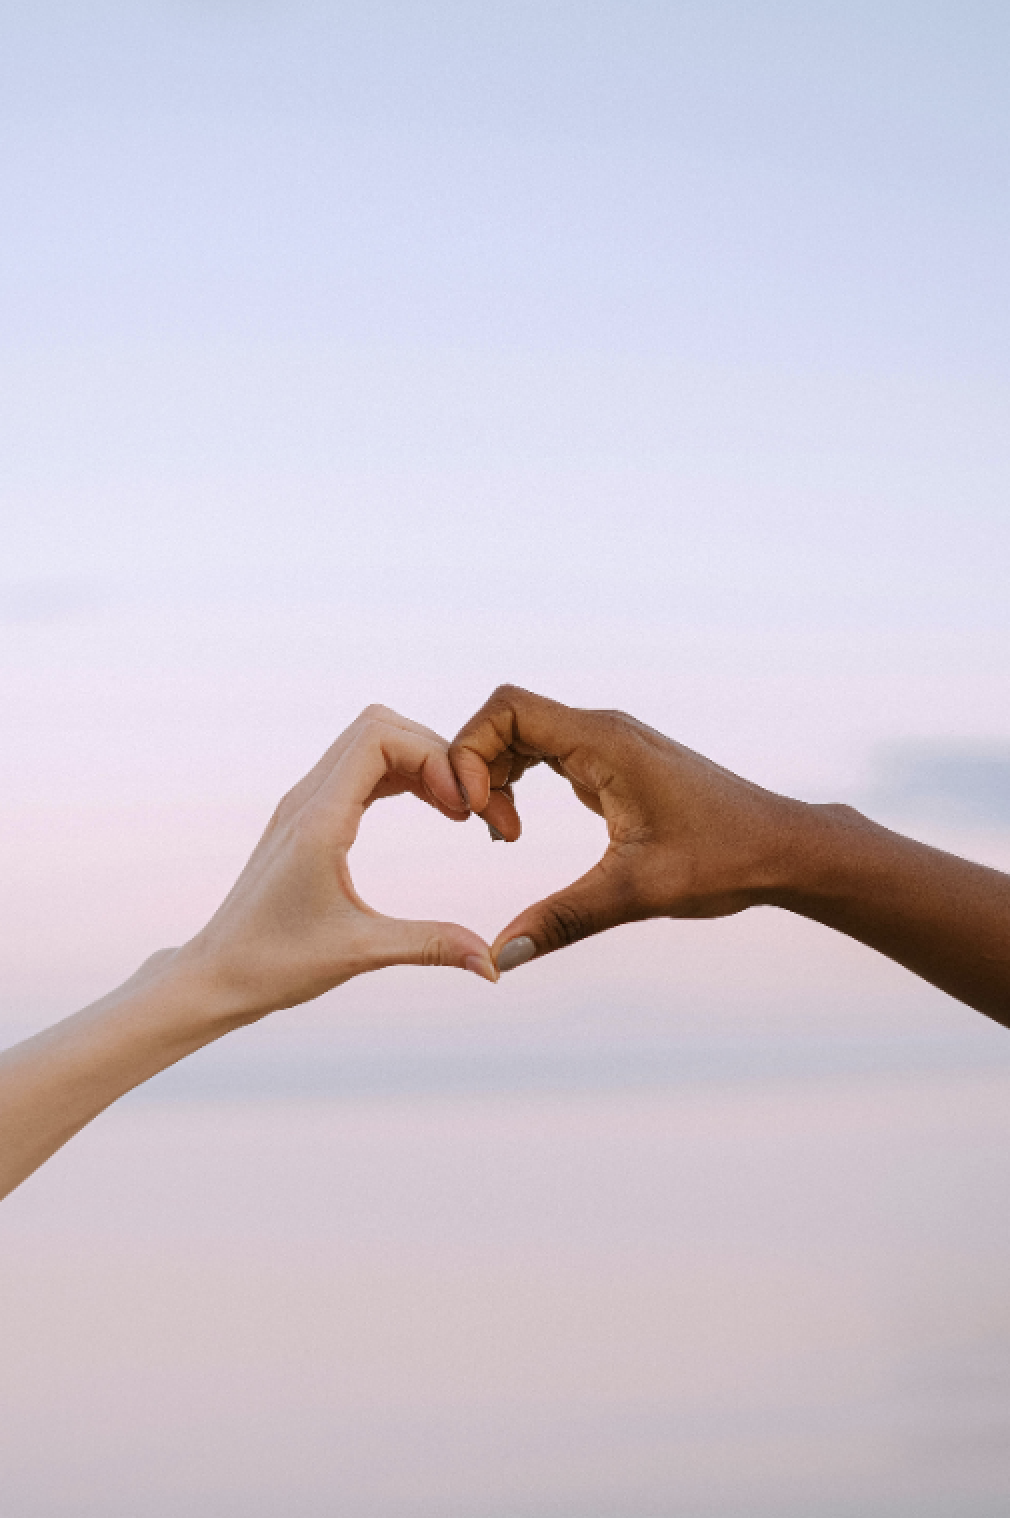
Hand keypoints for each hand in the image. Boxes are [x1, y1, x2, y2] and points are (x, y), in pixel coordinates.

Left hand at [181, 705, 496, 1019]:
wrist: (216, 974)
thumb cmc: (275, 965)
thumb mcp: (360, 952)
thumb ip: (431, 945)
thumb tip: (492, 964)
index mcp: (318, 819)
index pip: (380, 737)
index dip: (434, 756)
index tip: (466, 806)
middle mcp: (307, 798)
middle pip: (380, 726)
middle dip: (436, 753)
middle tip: (472, 806)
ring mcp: (304, 803)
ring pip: (370, 742)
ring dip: (420, 762)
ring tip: (459, 808)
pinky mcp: (307, 817)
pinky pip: (360, 769)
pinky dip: (401, 776)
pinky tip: (432, 810)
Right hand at [450, 685, 803, 971]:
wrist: (783, 848)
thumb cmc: (724, 859)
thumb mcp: (636, 893)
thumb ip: (563, 920)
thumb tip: (500, 957)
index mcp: (605, 742)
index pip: (507, 708)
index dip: (471, 750)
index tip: (476, 812)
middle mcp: (603, 731)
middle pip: (506, 719)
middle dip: (477, 768)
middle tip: (488, 830)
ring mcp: (609, 744)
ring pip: (523, 736)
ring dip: (496, 777)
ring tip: (505, 833)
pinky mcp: (614, 763)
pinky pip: (545, 753)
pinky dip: (519, 782)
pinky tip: (519, 829)